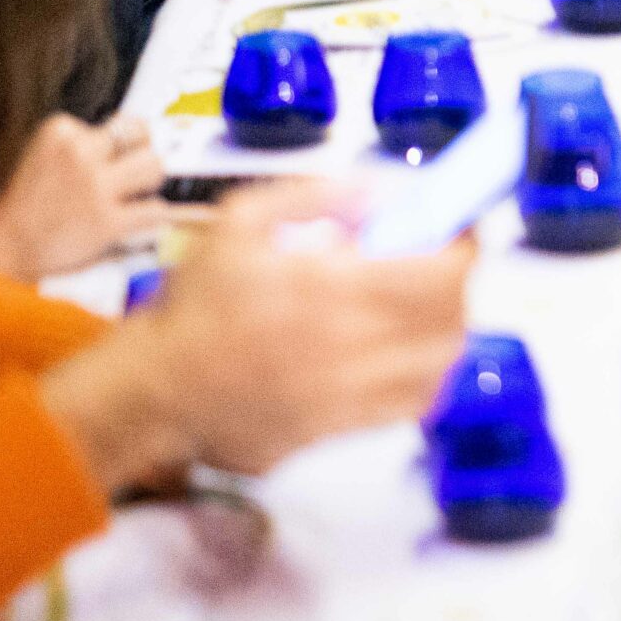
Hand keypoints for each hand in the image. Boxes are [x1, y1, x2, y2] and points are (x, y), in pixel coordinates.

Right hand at [0, 114, 168, 282]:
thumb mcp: (47, 156)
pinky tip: (135, 224)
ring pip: (155, 167)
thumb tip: (140, 134)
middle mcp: (78, 152)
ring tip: (133, 198)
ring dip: (150, 185)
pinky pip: (156, 210)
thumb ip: (86, 144)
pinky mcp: (107, 220)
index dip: (121, 144)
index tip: (110, 161)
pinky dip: (153, 220)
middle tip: (132, 177)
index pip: (119, 121)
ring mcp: (94, 186)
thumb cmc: (28, 206)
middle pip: (142, 137)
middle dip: (142, 156)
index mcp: (60, 131)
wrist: (4, 247)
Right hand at [40, 179, 471, 485]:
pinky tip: (404, 351)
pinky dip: (426, 374)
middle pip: (452, 317)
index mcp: (331, 290)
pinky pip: (412, 405)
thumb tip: (382, 190)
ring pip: (441, 365)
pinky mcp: (340, 429)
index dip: (463, 245)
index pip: (441, 271)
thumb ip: (315, 196)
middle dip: (457, 283)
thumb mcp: (241, 222)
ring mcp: (349, 396)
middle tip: (440, 262)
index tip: (457, 228)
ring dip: (447, 328)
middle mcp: (350, 347)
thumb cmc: (196, 305)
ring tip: (424, 305)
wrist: (157, 389)